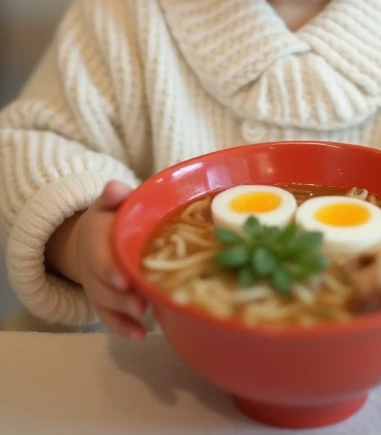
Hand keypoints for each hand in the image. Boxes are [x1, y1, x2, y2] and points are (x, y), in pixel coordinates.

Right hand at [73, 181, 146, 339]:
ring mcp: (96, 284)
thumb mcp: (111, 201)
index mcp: (95, 235)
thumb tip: (115, 189)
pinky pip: (110, 317)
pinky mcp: (103, 300)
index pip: (98, 252)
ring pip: (105, 302)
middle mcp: (91, 263)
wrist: (95, 235)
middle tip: (141, 303)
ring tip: (146, 316)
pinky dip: (123, 328)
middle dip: (120, 295)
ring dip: (124, 313)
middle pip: (102, 283)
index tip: (123, 277)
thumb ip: (114, 195)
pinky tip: (141, 335)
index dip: (109, 267)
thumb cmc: (114, 216)